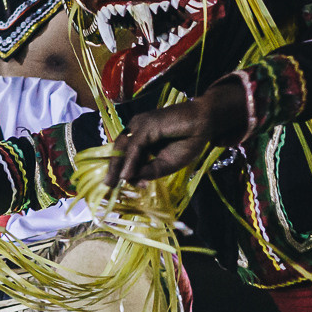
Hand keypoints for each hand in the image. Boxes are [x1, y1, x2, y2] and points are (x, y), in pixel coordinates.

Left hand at [104, 76, 249, 189]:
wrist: (204, 124)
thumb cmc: (187, 142)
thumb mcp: (166, 164)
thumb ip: (149, 171)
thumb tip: (130, 179)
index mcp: (141, 136)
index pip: (124, 152)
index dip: (119, 168)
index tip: (116, 185)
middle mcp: (137, 128)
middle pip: (119, 149)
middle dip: (113, 168)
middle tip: (108, 186)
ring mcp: (141, 125)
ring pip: (123, 147)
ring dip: (117, 166)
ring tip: (113, 183)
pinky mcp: (147, 125)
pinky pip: (135, 146)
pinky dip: (130, 161)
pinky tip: (127, 175)